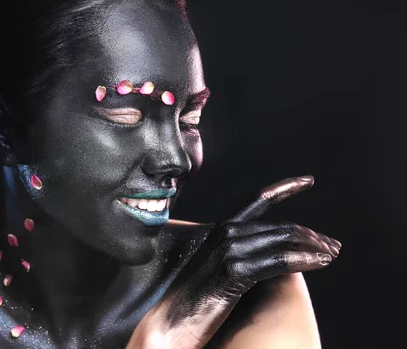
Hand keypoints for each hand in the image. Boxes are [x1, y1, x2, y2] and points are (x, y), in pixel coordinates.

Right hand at [130, 176, 340, 348]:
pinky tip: (319, 263)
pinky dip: (304, 260)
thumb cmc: (193, 300)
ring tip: (331, 255)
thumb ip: (239, 253)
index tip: (308, 181)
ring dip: (314, 247)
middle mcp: (225, 232)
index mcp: (220, 229)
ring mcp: (229, 250)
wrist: (170, 322)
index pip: (258, 200)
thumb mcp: (215, 268)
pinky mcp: (234, 271)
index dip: (286, 187)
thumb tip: (272, 254)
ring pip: (283, 241)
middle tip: (333, 245)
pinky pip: (279, 261)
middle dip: (311, 235)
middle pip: (280, 225)